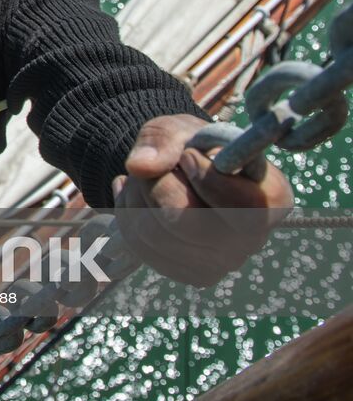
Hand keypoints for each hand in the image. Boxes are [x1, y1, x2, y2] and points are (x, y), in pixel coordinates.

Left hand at [113, 114, 293, 286]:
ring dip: (138, 196)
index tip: (187, 155)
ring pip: (155, 234)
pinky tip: (143, 199)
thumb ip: (163, 138)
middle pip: (189, 224)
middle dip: (159, 185)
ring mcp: (218, 263)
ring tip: (148, 177)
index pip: (246, 206)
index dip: (207, 179)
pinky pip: (140, 244)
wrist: (178, 173)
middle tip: (161, 165)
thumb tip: (140, 167)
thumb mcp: (181, 127)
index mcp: (270, 199)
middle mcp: (251, 239)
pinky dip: (130, 214)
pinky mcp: (184, 273)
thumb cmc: (191, 147)